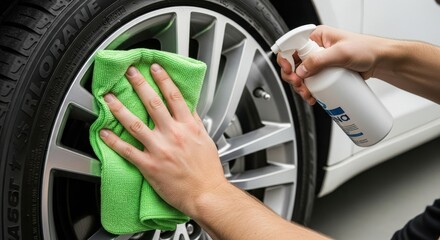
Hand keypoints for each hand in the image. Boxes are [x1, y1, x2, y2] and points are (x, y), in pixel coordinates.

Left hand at [99, 64, 227, 216]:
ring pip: (135, 124)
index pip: (174, 96)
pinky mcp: (149, 165)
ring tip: (109, 98)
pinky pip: (127, 150)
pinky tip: (104, 132)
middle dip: (139, 84)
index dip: (163, 79)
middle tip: (129, 72)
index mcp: (188, 126)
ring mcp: (160, 149)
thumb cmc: (207, 170)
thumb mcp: (206, 139)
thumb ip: (194, 121)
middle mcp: (173, 134)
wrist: (206, 193)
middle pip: (152, 103)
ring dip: (119, 109)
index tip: (154, 68)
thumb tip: (187, 107)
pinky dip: (113, 141)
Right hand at [277, 25, 385, 104]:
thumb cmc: (367, 49)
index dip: (286, 60)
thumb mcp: (341, 53)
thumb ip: (319, 60)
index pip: (292, 46)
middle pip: (294, 64)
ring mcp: (320, 62)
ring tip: (308, 94)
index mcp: (316, 37)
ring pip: (301, 76)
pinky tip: (312, 97)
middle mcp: (316, 49)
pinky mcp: (325, 73)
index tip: (288, 71)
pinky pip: (311, 82)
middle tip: (300, 85)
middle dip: (293, 77)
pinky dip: (308, 91)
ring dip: (300, 87)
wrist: (380, 61)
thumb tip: (301, 70)